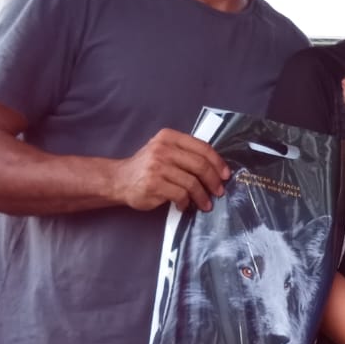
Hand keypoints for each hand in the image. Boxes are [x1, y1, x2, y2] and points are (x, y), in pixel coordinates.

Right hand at [109, 128, 229, 212]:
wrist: (119, 180)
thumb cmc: (147, 167)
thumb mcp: (164, 151)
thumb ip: (185, 153)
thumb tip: (216, 168)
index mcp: (169, 137)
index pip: (202, 148)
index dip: (217, 163)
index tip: (225, 175)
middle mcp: (163, 149)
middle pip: (200, 165)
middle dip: (213, 181)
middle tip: (219, 192)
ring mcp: (158, 167)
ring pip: (192, 183)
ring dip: (202, 196)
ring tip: (205, 204)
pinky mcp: (154, 184)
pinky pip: (180, 195)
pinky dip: (186, 203)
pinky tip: (184, 206)